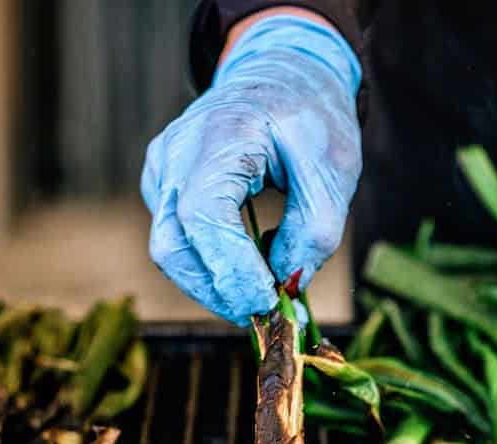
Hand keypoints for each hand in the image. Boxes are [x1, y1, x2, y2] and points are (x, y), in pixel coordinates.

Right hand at [141, 15, 361, 324]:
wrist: (283, 73)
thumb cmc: (312, 117)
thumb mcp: (334, 171)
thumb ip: (314, 232)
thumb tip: (287, 287)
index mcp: (220, 135)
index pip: (204, 217)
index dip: (230, 271)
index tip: (268, 305)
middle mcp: (176, 153)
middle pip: (174, 245)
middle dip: (220, 291)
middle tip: (271, 317)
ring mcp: (162, 170)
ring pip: (171, 250)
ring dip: (216, 284)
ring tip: (266, 294)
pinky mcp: (164, 187)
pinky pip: (178, 240)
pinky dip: (212, 266)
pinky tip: (250, 268)